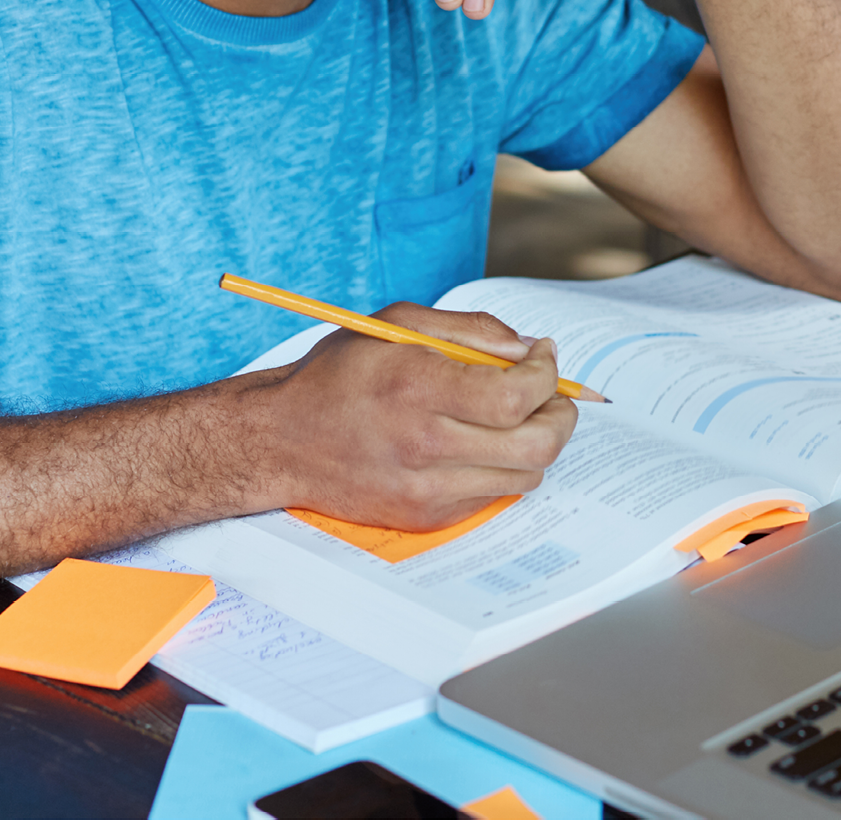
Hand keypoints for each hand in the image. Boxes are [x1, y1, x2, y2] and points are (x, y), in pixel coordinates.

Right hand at [245, 301, 576, 529]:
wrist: (279, 440)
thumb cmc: (337, 375)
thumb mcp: (396, 324)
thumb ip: (469, 330)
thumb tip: (527, 349)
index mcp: (417, 386)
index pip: (517, 396)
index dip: (547, 375)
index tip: (545, 357)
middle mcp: (424, 444)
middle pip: (536, 445)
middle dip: (561, 414)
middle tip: (554, 394)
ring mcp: (425, 489)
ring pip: (524, 476)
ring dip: (536, 442)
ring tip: (518, 417)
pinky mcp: (424, 516)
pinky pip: (492, 496)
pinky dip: (502, 468)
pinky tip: (480, 443)